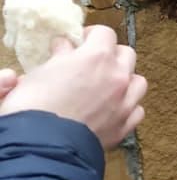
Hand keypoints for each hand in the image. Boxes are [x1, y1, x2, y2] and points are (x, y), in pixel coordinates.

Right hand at [0, 25, 147, 149]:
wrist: (43, 146)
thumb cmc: (35, 105)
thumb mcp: (41, 72)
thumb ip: (60, 56)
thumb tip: (65, 47)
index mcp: (97, 56)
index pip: (105, 33)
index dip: (91, 36)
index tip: (79, 43)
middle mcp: (117, 76)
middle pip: (127, 54)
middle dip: (111, 56)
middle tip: (92, 64)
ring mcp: (125, 102)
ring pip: (138, 82)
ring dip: (125, 81)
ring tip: (106, 87)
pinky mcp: (125, 126)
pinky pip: (137, 110)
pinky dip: (127, 107)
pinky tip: (112, 110)